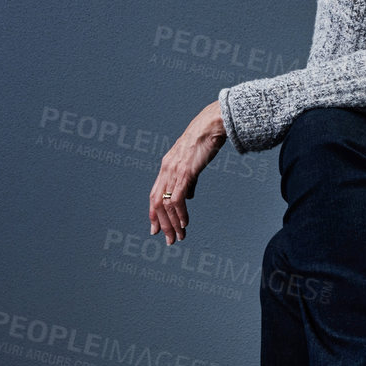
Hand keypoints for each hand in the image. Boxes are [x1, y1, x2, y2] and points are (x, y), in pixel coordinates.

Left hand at [149, 100, 226, 243]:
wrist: (211, 125)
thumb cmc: (205, 141)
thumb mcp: (193, 163)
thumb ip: (189, 181)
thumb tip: (188, 197)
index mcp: (166, 167)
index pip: (155, 195)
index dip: (154, 214)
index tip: (155, 229)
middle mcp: (166, 170)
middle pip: (157, 202)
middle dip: (162, 224)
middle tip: (169, 240)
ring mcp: (174, 171)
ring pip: (166, 204)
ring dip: (172, 223)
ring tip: (179, 236)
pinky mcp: (185, 172)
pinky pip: (177, 198)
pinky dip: (179, 213)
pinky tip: (185, 223)